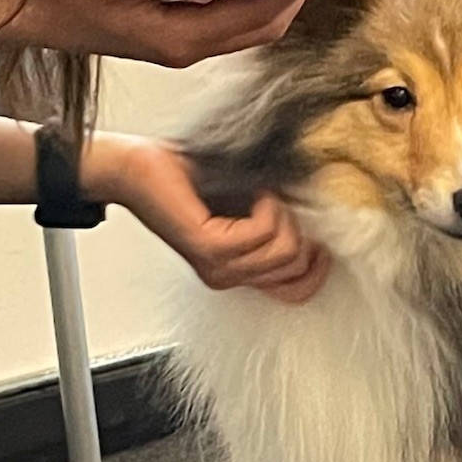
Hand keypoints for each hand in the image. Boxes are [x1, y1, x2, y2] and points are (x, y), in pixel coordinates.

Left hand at [83, 136, 331, 302]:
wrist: (140, 168)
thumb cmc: (191, 180)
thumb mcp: (247, 208)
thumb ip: (277, 225)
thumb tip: (320, 227)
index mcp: (239, 273)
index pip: (297, 292)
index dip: (317, 266)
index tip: (317, 236)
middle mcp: (229, 277)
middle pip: (296, 266)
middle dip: (297, 227)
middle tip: (274, 202)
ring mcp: (220, 267)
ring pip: (285, 250)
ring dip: (282, 213)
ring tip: (261, 195)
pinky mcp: (211, 249)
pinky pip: (263, 232)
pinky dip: (267, 206)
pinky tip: (254, 193)